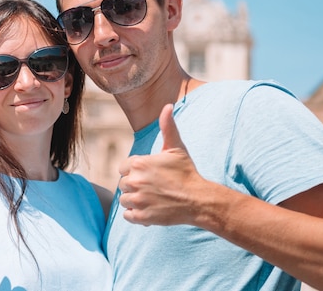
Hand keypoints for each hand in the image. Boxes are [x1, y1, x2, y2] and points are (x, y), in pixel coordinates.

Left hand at [118, 104, 205, 225]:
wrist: (199, 200)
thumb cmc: (186, 172)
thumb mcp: (176, 148)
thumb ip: (167, 126)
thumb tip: (168, 106)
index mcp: (138, 164)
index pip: (124, 168)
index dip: (136, 172)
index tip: (150, 175)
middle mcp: (134, 181)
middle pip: (124, 184)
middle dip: (136, 186)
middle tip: (154, 187)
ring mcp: (138, 200)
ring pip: (124, 200)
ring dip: (135, 200)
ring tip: (152, 198)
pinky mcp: (141, 217)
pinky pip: (127, 215)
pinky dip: (136, 214)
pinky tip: (149, 209)